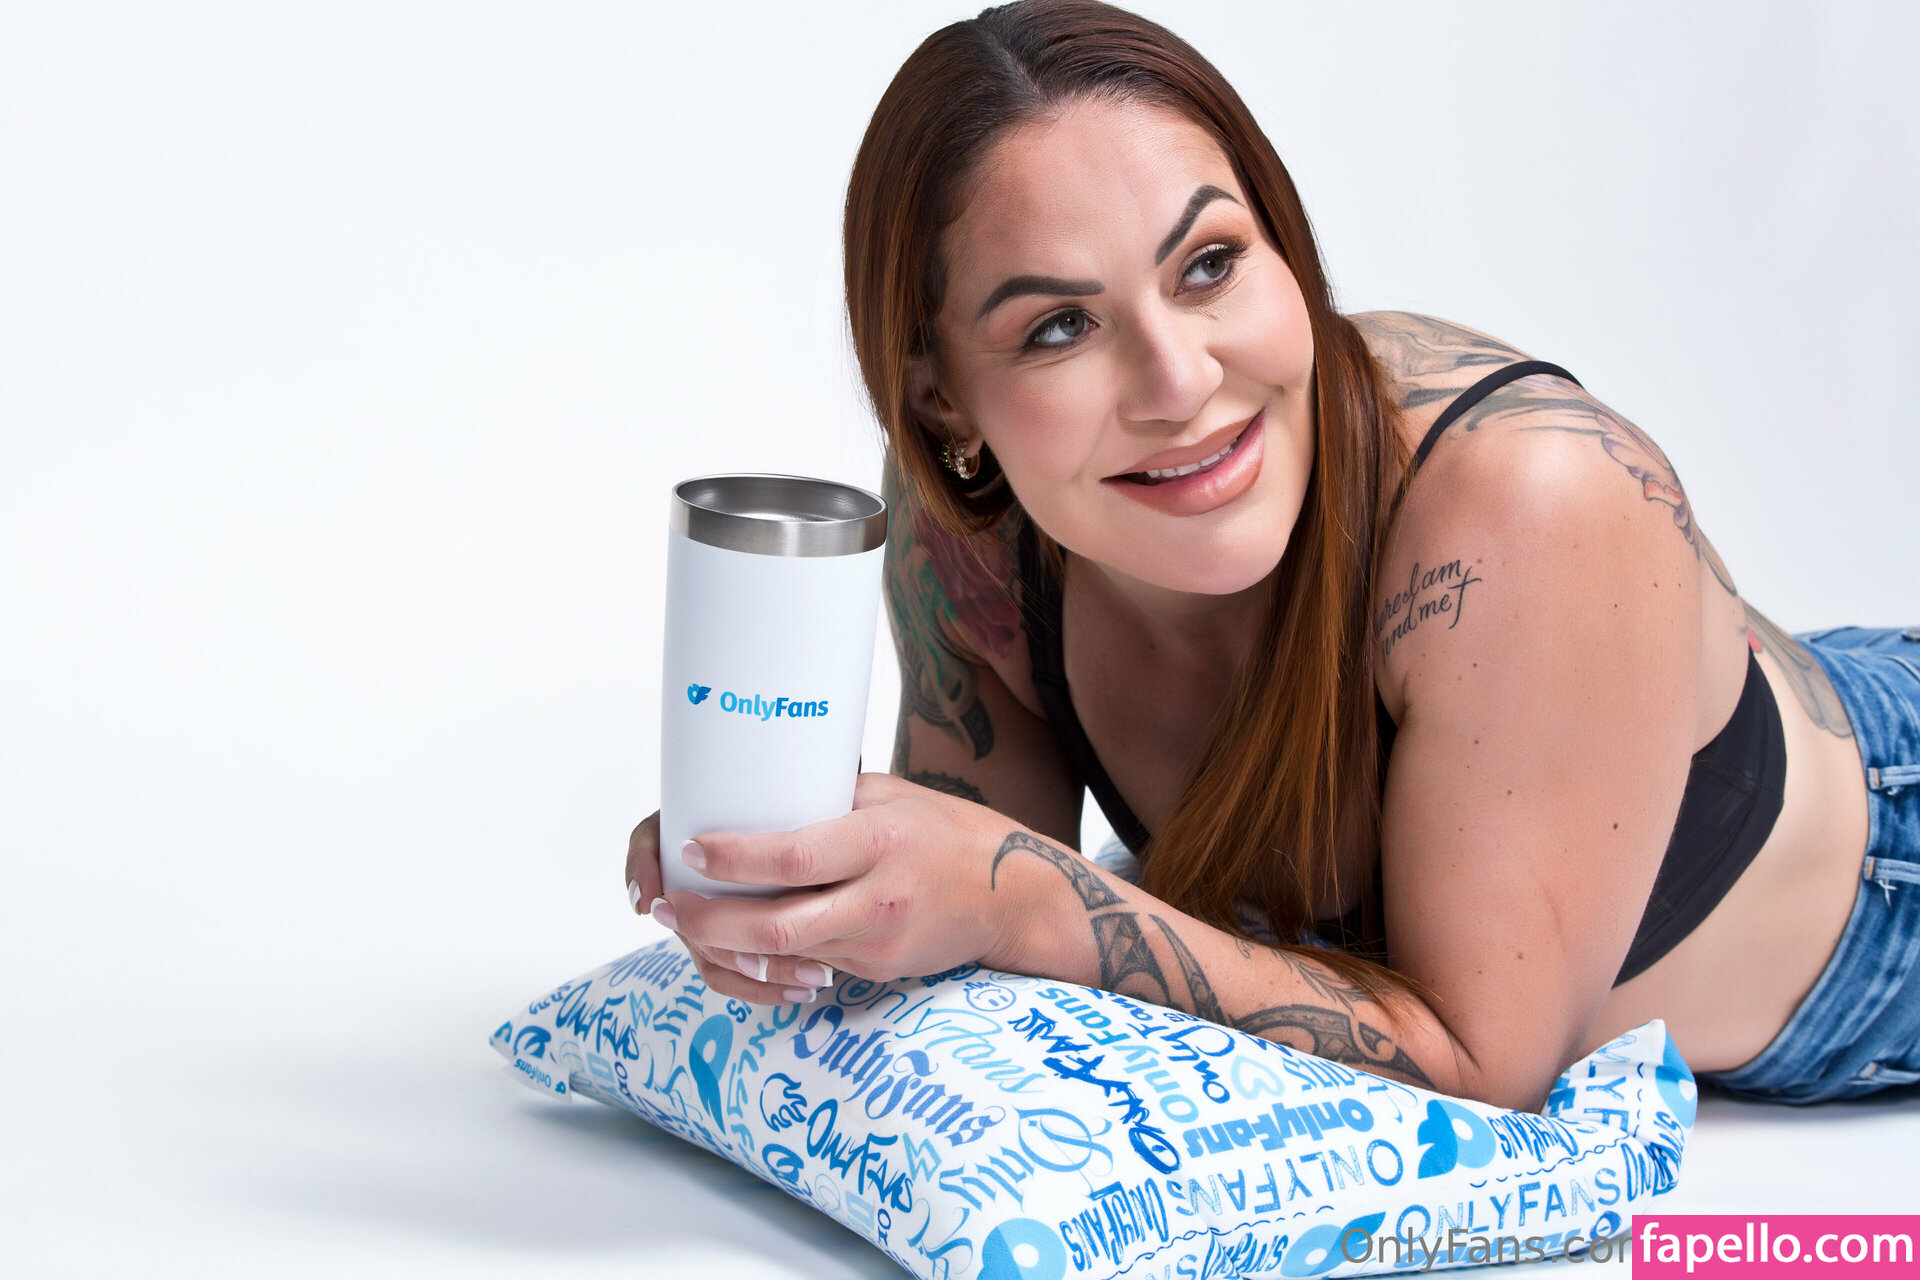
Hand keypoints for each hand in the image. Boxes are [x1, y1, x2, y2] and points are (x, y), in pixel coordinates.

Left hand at [640, 772, 1024, 1005]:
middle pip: (775, 926)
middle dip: (708, 922)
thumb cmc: (944, 832)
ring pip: (783, 958)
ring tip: (684, 925)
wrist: (1012, 895)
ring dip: (724, 947)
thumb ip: (825, 801)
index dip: (732, 858)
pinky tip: (732, 946)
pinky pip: (806, 970)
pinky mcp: (877, 971)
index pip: (792, 856)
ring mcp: (877, 943)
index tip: (690, 849)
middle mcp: (877, 898)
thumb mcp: (889, 797)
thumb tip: (752, 790)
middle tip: (666, 905)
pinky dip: (764, 960)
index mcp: (878, 841)